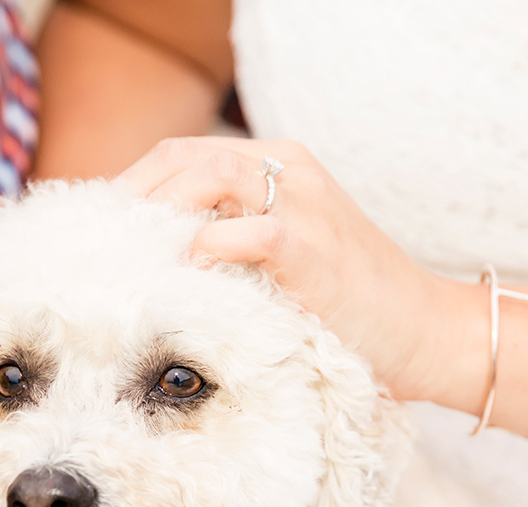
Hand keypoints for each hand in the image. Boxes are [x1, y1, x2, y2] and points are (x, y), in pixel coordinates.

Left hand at [116, 136, 488, 411]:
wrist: (425, 332)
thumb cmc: (350, 303)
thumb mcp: (287, 254)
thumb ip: (233, 237)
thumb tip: (155, 255)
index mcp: (282, 165)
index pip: (184, 154)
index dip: (135, 186)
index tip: (103, 229)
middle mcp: (292, 172)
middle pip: (187, 156)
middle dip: (135, 195)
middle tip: (102, 245)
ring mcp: (306, 206)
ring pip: (211, 174)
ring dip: (162, 211)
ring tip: (133, 254)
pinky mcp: (314, 248)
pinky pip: (249, 231)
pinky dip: (210, 246)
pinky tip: (187, 272)